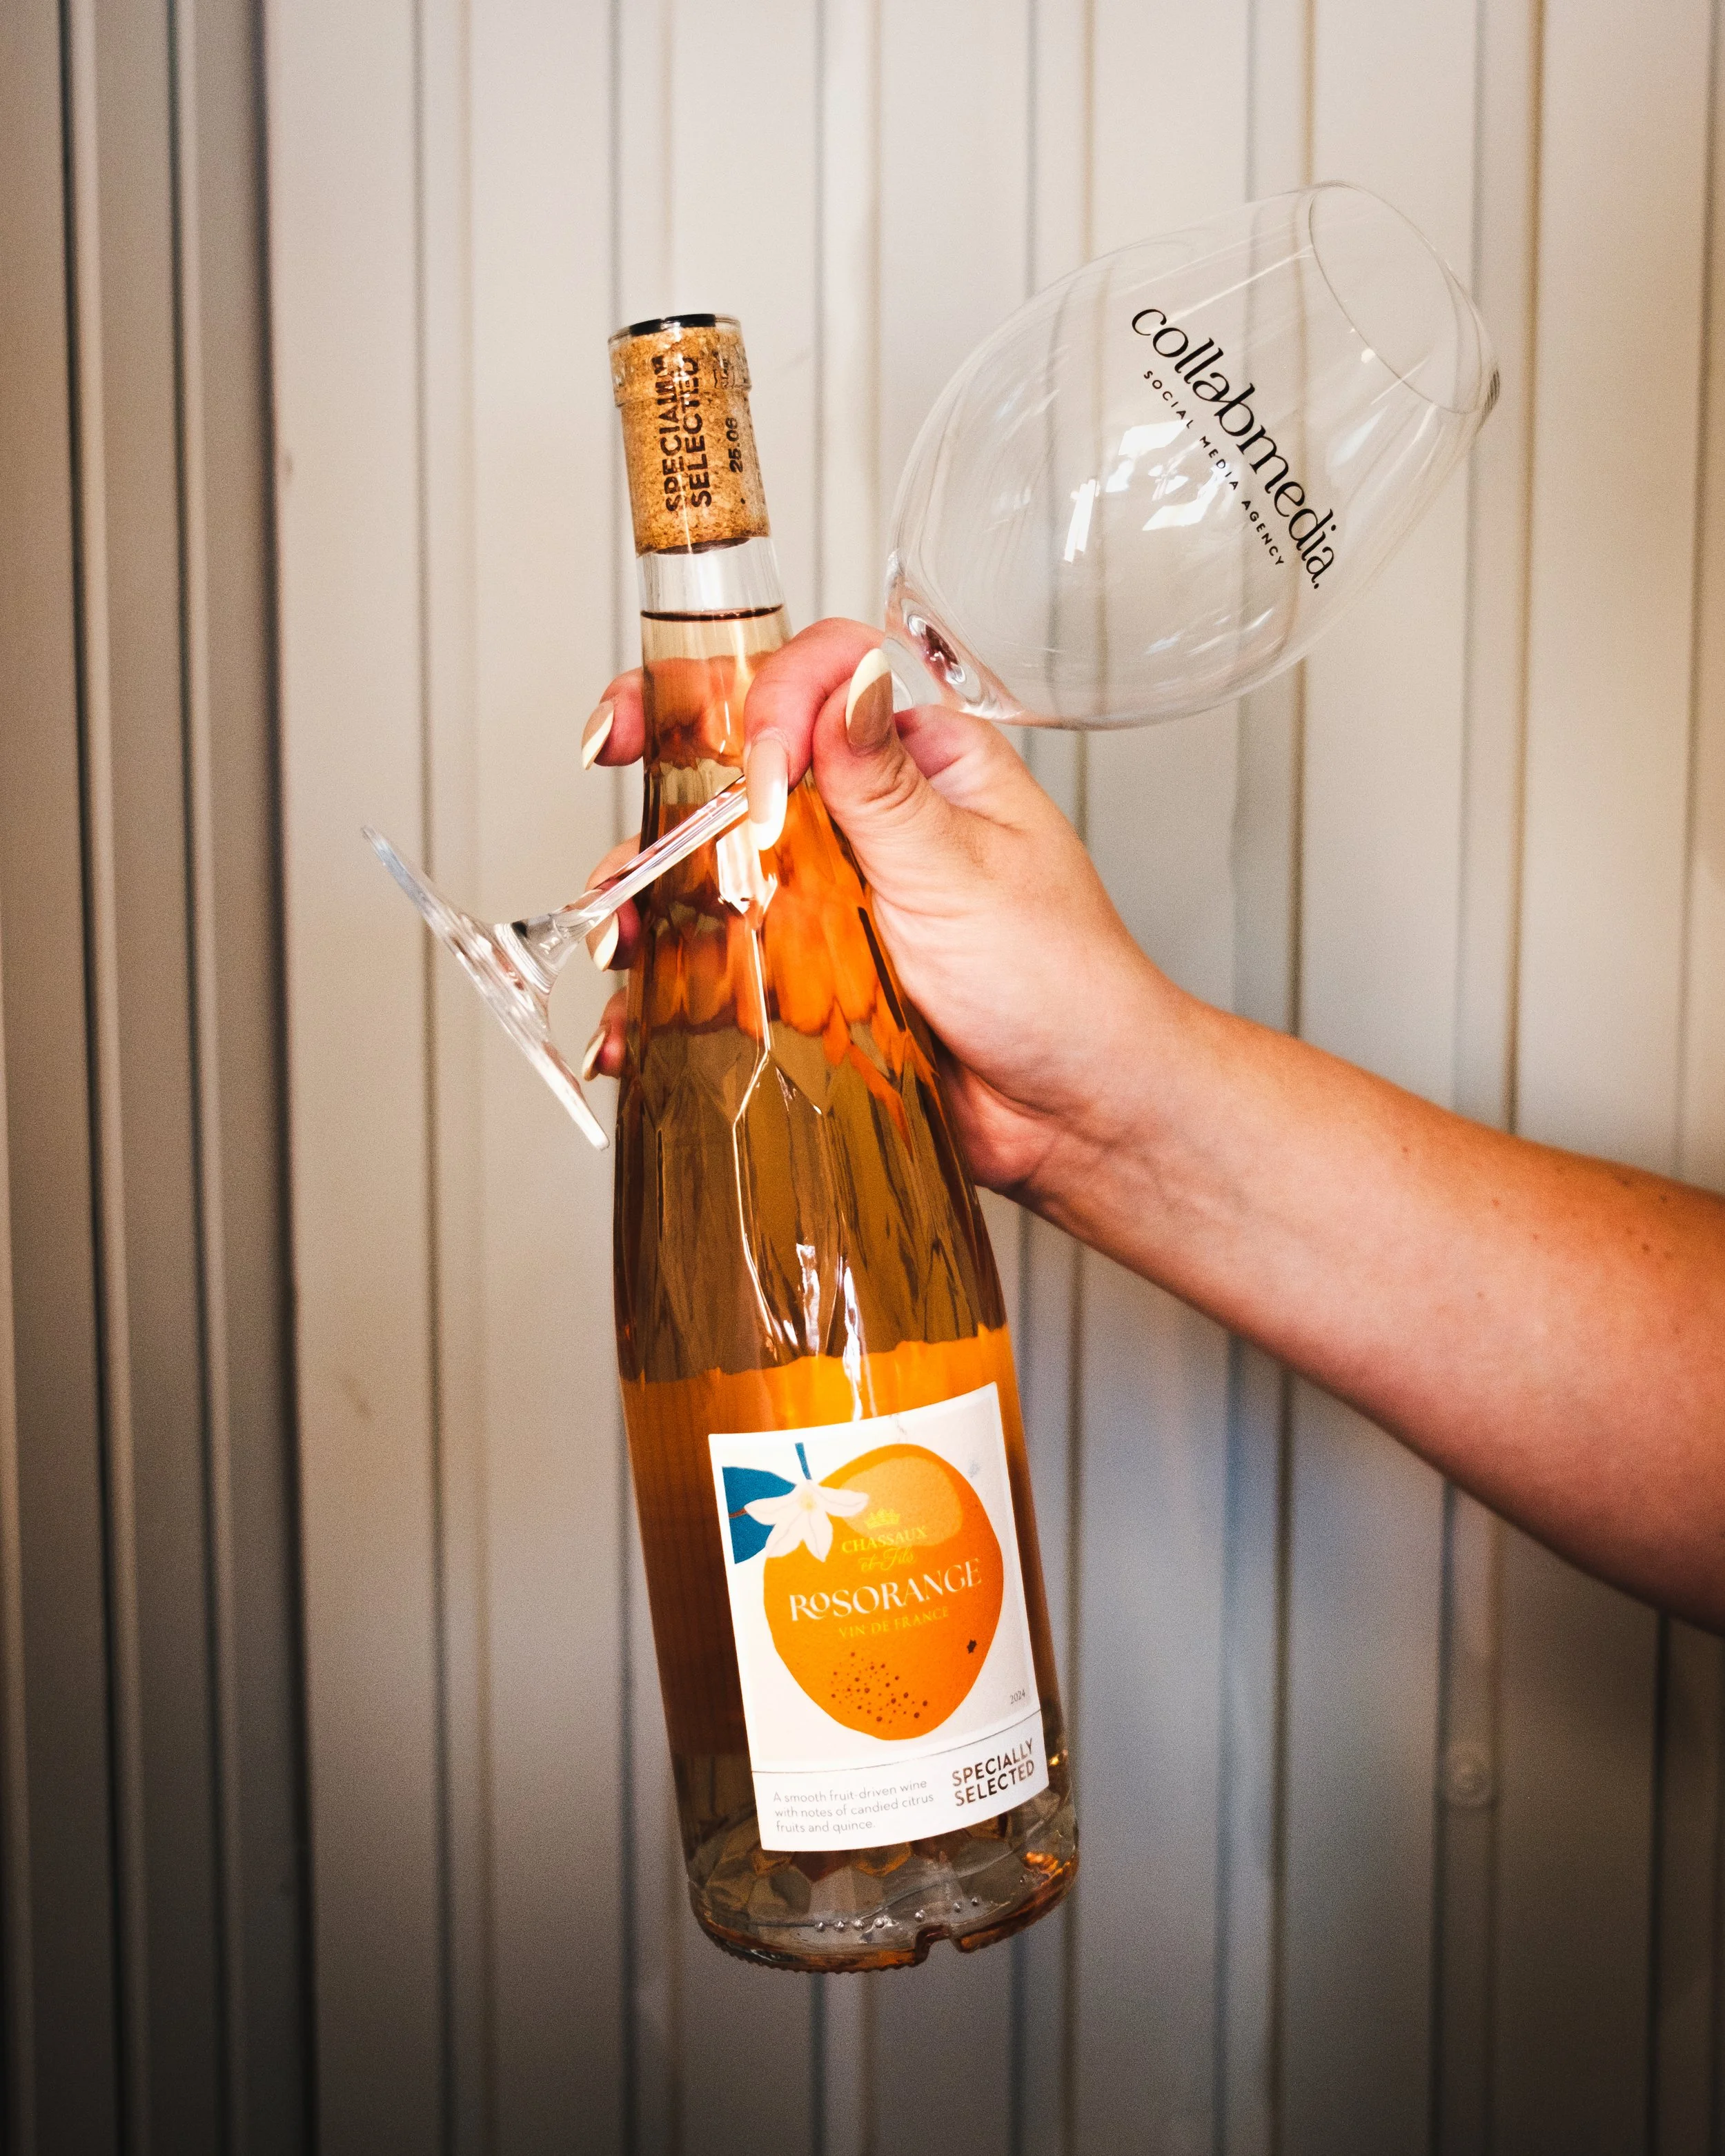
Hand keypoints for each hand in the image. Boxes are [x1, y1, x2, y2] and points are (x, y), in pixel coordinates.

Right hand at [578, 617, 1166, 1201]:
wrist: (1077, 1119)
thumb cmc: (1061, 985)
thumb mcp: (965, 871)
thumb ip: (884, 783)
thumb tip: (846, 677)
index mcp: (921, 763)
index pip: (817, 681)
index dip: (760, 700)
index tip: (744, 769)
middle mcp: (867, 823)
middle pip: (740, 767)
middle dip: (665, 775)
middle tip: (606, 759)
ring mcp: (829, 903)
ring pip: (713, 872)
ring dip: (649, 893)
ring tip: (619, 932)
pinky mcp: (806, 982)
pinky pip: (719, 970)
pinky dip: (667, 995)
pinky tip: (633, 1022)